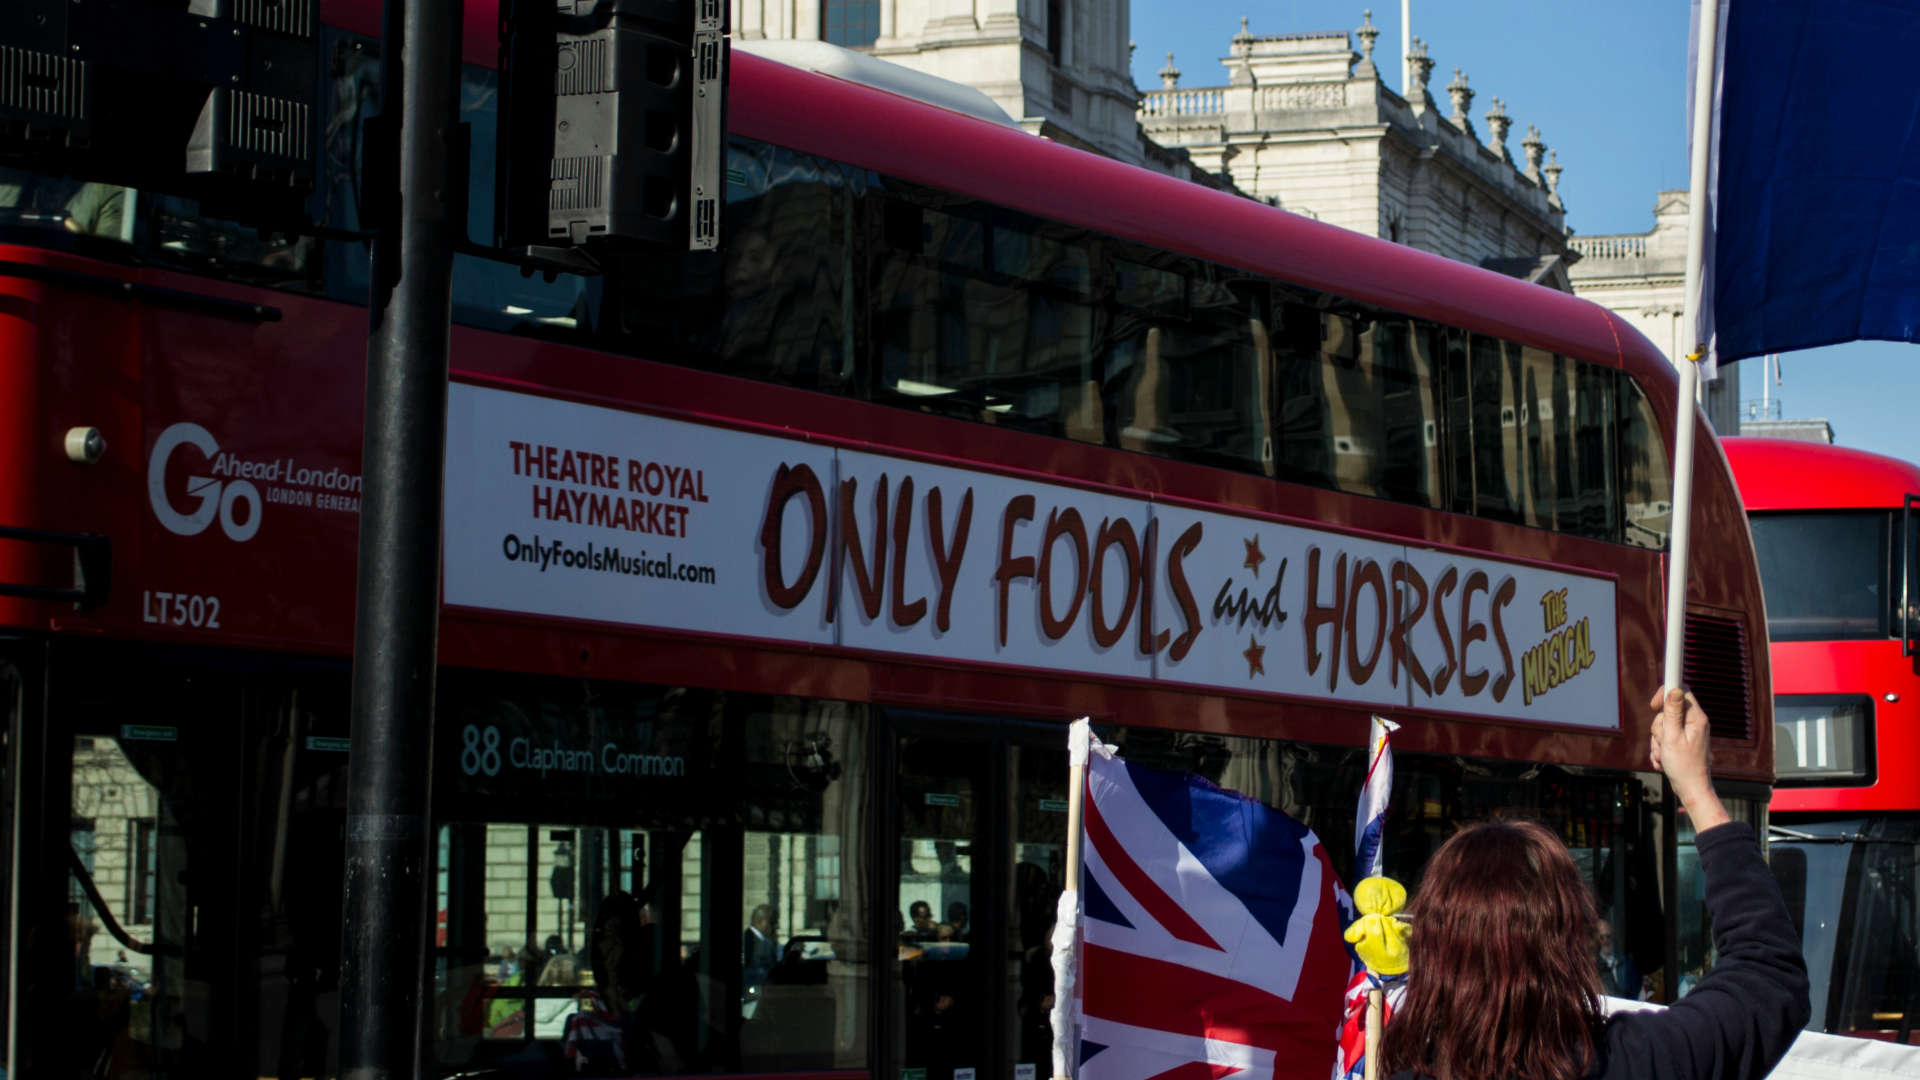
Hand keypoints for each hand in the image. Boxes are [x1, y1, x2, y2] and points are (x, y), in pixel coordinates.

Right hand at [1647, 685, 1731, 830]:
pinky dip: (1661, 749)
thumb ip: (1672, 712)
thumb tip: (1675, 688)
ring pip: (1664, 727)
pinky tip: (1663, 761)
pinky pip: (1665, 738)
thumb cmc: (1683, 766)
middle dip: (1658, 727)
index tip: (1653, 705)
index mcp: (1696, 718)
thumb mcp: (1673, 737)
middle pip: (1668, 712)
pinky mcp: (1683, 742)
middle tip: (1663, 742)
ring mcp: (1689, 733)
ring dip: (1658, 741)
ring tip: (1664, 755)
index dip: (1665, 694)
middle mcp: (1695, 723)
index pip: (1681, 692)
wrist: (1691, 789)